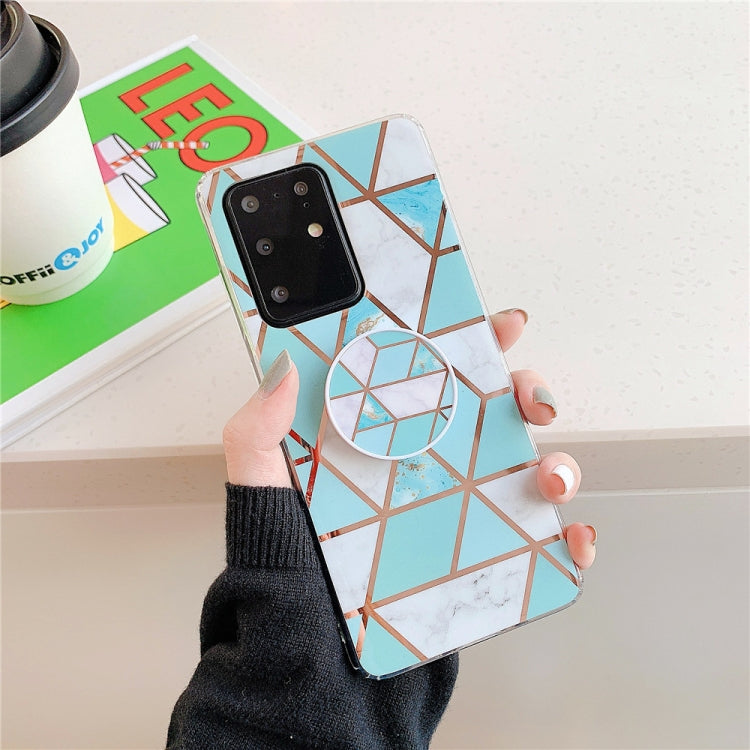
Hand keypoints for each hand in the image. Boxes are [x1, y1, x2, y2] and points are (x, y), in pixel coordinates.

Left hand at [222, 309, 595, 569]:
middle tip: (529, 399)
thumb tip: (280, 368)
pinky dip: (567, 539)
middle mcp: (427, 470)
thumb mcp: (263, 490)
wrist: (308, 650)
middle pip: (493, 415)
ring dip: (556, 465)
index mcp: (385, 440)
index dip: (471, 344)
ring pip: (525, 473)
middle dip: (526, 394)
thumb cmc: (287, 566)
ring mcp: (457, 515)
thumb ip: (257, 431)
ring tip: (547, 476)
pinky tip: (569, 536)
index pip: (433, 378)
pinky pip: (536, 546)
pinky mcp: (476, 563)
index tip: (499, 325)